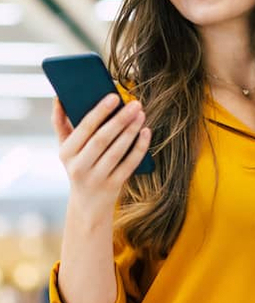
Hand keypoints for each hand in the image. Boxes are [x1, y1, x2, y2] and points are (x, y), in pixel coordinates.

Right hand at [52, 94, 150, 221]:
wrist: (87, 205)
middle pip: (102, 139)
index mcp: (66, 153)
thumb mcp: (67, 149)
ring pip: (117, 151)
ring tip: (141, 114)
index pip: (84, 128)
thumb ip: (61, 123)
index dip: (100, 112)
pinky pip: (129, 164)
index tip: (114, 96)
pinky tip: (146, 132)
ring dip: (131, 131)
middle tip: (135, 103)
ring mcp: (97, 178)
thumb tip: (59, 97)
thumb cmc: (79, 166)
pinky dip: (139, 148)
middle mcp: (79, 167)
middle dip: (120, 120)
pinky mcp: (113, 186)